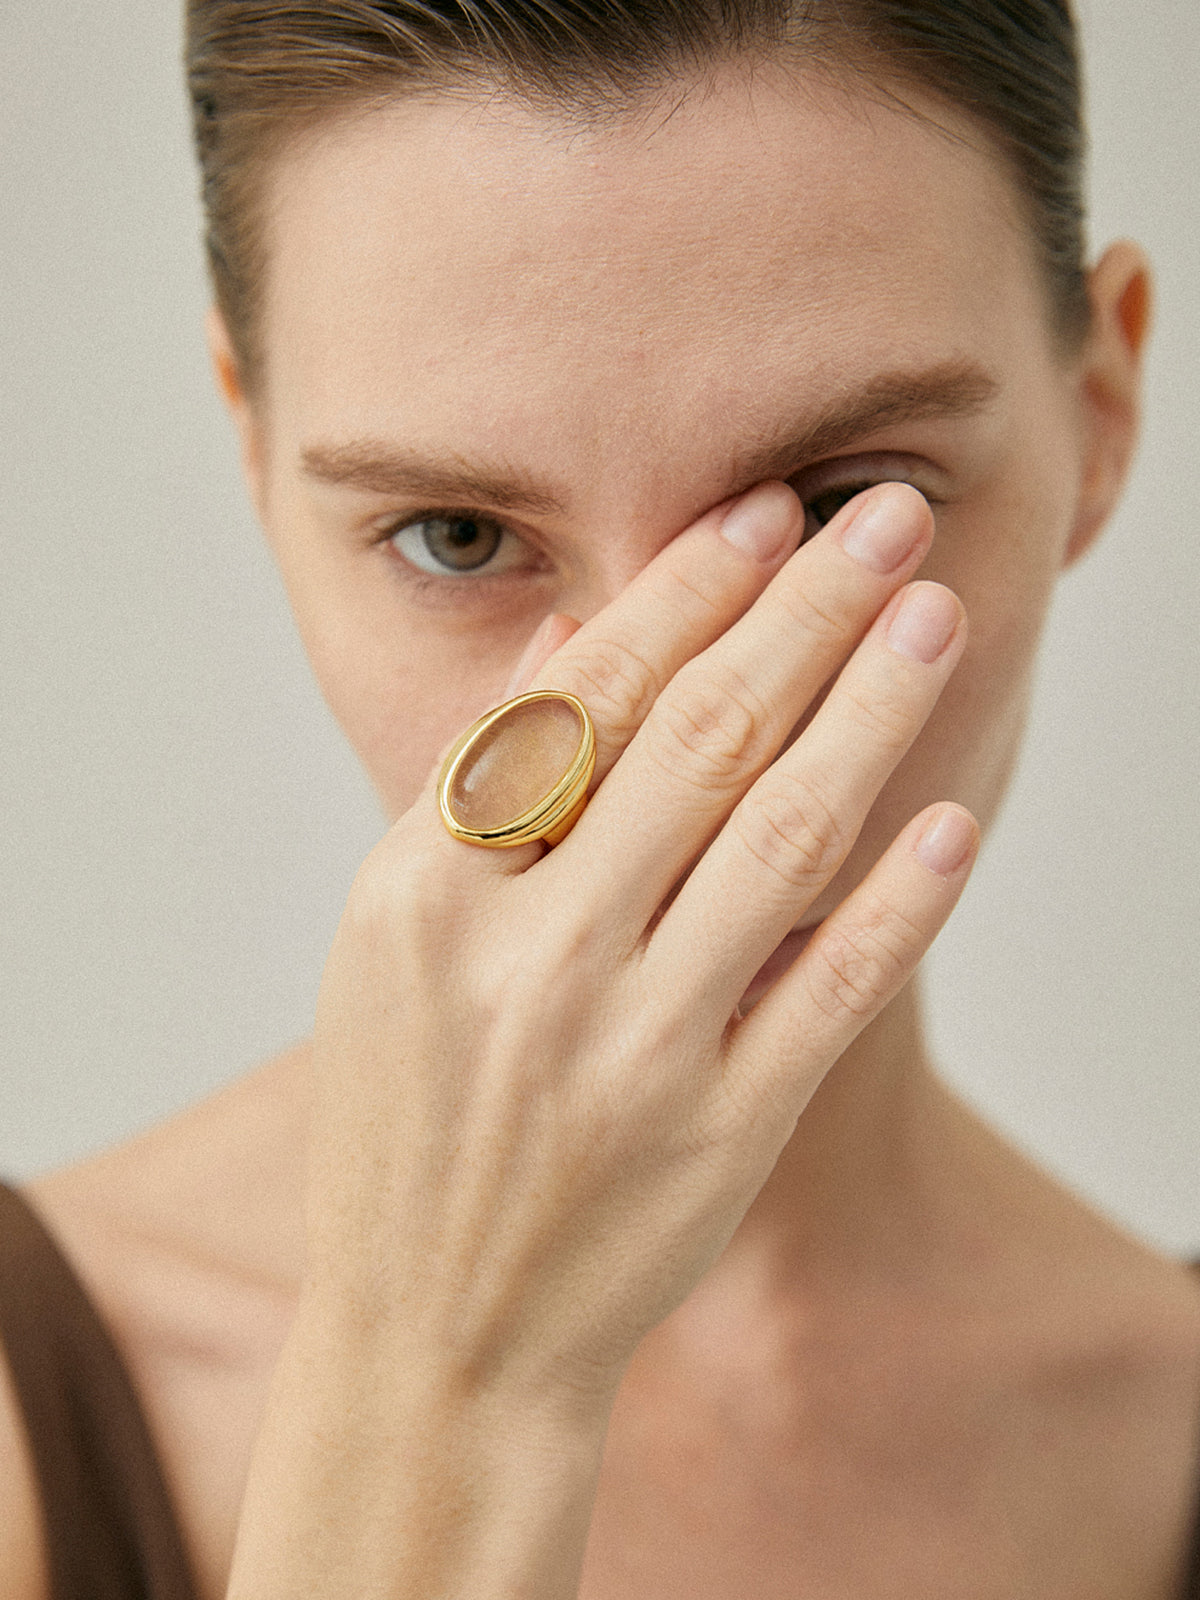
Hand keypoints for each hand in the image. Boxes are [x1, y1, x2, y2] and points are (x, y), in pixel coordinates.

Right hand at [306, 479, 974, 1408]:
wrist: (440, 1333)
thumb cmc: (408, 1118)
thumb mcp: (392, 943)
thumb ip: (481, 787)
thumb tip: (576, 634)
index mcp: (428, 894)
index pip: (582, 701)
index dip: (685, 594)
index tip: (763, 512)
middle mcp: (532, 959)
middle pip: (698, 744)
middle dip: (805, 612)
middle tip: (885, 517)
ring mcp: (634, 1050)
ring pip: (781, 841)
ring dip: (871, 715)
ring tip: (933, 618)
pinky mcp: (722, 1133)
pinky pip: (832, 988)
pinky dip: (900, 898)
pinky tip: (953, 816)